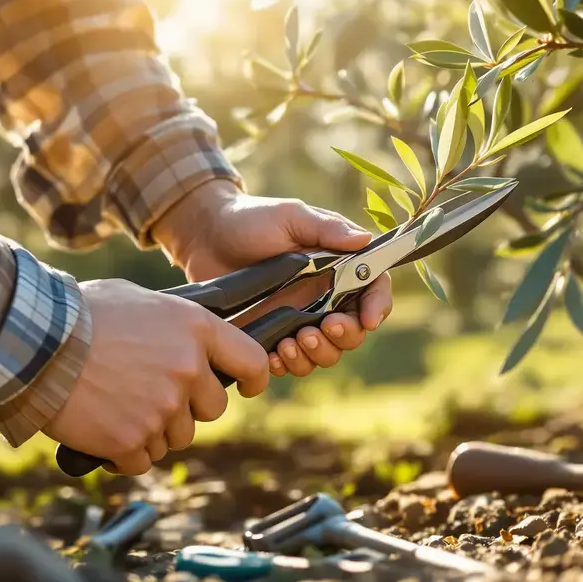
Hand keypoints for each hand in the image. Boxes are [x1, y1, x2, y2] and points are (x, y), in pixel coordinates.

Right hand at [42, 279, 268, 474]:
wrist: (35, 342)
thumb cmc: (81, 313)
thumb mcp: (138, 299)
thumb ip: (171, 322)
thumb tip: (181, 335)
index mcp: (195, 330)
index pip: (252, 361)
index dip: (253, 378)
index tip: (245, 387)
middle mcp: (187, 370)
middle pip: (212, 409)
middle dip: (187, 407)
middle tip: (151, 394)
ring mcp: (162, 408)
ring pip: (176, 438)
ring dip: (153, 430)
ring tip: (117, 405)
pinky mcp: (131, 440)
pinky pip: (142, 461)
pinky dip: (123, 453)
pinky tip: (103, 430)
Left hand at [153, 180, 393, 377]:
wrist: (205, 235)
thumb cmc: (251, 218)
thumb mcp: (292, 216)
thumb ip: (327, 228)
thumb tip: (365, 239)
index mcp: (338, 267)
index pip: (373, 290)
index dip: (377, 307)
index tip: (368, 320)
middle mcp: (324, 297)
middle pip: (353, 331)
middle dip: (343, 337)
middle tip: (319, 329)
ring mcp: (298, 319)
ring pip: (324, 353)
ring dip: (314, 355)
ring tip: (290, 342)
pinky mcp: (271, 335)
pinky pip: (290, 362)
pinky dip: (286, 365)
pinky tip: (272, 356)